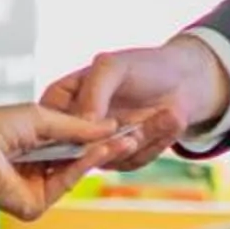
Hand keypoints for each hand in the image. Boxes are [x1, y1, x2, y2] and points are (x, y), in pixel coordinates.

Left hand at [0, 103, 134, 220]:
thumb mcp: (40, 116)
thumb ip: (77, 125)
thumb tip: (110, 126)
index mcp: (30, 145)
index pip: (72, 140)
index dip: (98, 132)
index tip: (125, 120)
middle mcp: (33, 168)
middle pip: (80, 157)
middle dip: (110, 145)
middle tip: (141, 131)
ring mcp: (34, 188)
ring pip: (78, 171)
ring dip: (104, 154)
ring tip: (130, 137)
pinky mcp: (33, 206)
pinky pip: (66, 183)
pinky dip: (85, 165)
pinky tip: (103, 149)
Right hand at [40, 35, 229, 170]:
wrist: (182, 80)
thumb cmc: (143, 66)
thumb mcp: (112, 67)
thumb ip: (94, 92)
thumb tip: (84, 123)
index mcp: (62, 100)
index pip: (47, 122)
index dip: (63, 131)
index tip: (94, 126)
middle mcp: (75, 128)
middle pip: (75, 150)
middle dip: (109, 142)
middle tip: (134, 133)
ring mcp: (98, 146)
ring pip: (108, 158)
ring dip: (142, 137)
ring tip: (165, 113)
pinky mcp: (122, 159)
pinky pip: (132, 162)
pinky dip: (155, 142)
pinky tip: (169, 120)